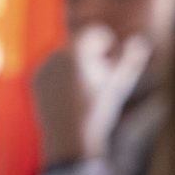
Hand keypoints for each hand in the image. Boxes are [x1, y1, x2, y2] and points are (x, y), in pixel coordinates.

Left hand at [32, 28, 152, 170]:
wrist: (69, 142)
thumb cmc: (99, 112)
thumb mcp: (120, 84)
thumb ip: (132, 58)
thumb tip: (138, 42)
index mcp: (74, 52)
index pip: (95, 33)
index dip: (109, 48)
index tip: (110, 68)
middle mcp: (54, 56)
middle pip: (82, 45)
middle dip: (95, 58)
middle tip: (99, 82)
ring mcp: (42, 69)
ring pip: (69, 57)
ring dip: (82, 67)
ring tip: (86, 92)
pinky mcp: (36, 81)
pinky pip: (55, 70)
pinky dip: (66, 77)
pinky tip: (72, 97)